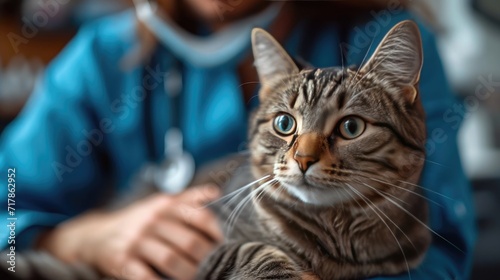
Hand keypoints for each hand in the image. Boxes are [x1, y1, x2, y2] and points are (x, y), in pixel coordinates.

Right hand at [37, 185, 222, 279]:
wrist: (94, 235)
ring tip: (200, 278)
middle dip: (206, 258)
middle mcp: (151, 221)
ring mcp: (136, 241)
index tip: (226, 244)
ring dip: (189, 273)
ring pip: (171, 259)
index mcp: (164, 206)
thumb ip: (188, 198)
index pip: (199, 215)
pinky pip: (146, 276)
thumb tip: (216, 192)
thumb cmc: (137, 221)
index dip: (216, 231)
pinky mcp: (121, 261)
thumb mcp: (160, 203)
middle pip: (189, 241)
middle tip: (216, 267)